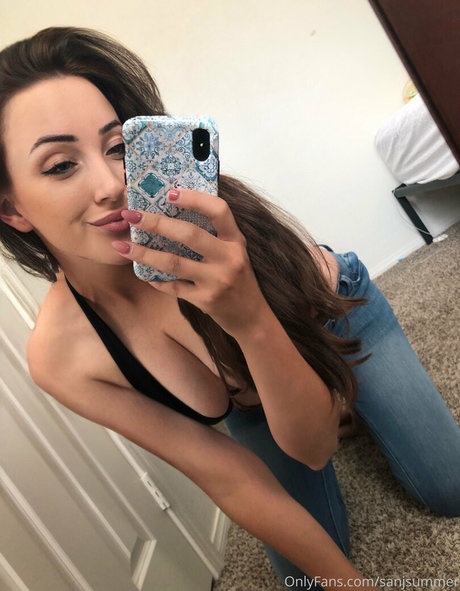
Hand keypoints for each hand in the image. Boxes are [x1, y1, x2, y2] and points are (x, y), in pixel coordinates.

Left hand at [111, 188, 270, 337]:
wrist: (251, 316)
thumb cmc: (238, 279)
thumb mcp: (234, 252)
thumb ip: (214, 235)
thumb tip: (173, 213)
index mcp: (235, 240)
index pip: (219, 210)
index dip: (195, 199)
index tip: (170, 193)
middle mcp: (228, 258)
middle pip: (189, 234)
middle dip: (156, 223)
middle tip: (131, 215)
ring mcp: (216, 281)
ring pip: (174, 263)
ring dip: (144, 254)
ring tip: (122, 246)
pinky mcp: (205, 300)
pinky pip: (173, 288)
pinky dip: (156, 281)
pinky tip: (145, 275)